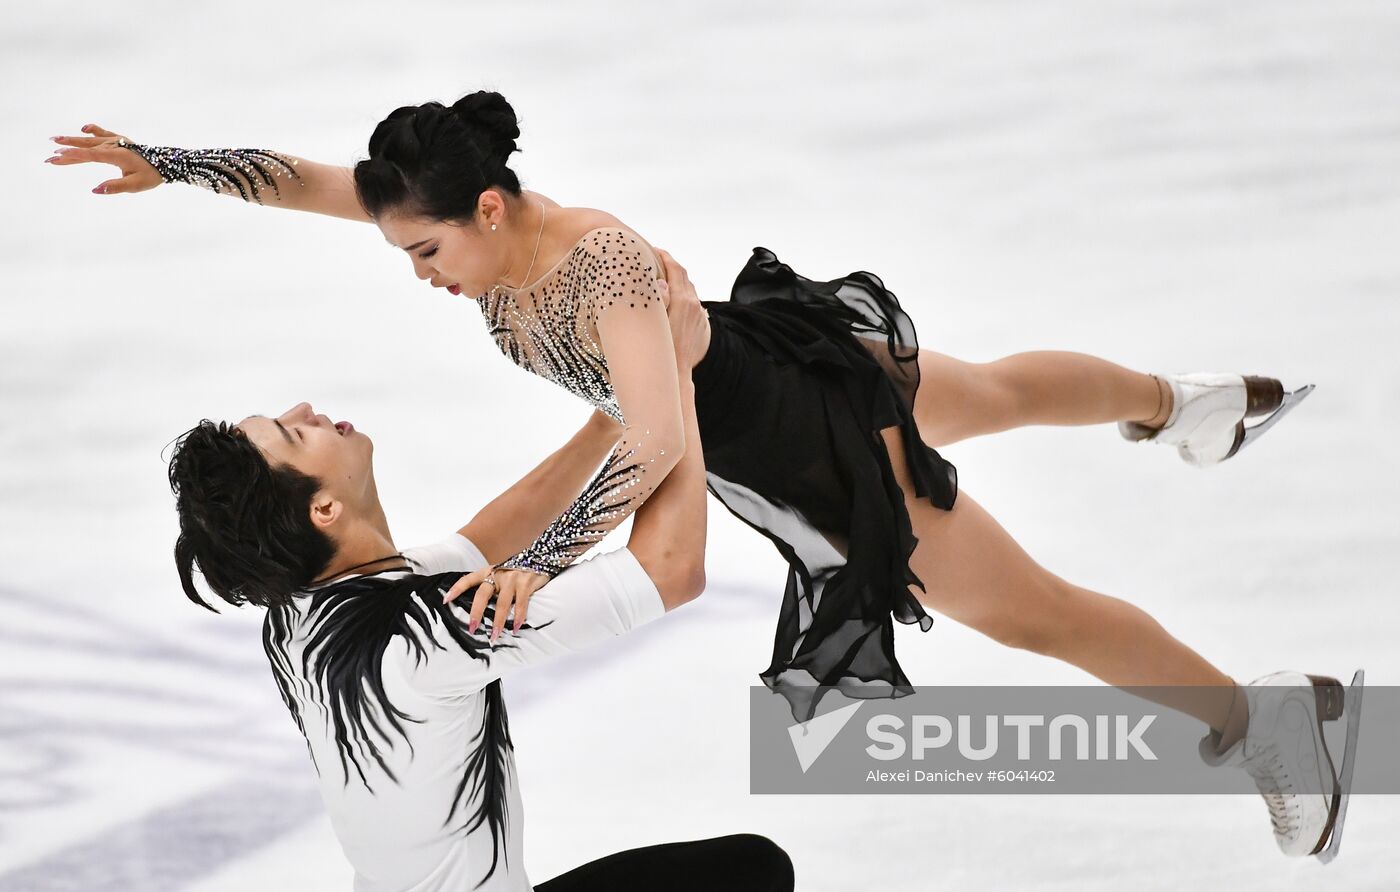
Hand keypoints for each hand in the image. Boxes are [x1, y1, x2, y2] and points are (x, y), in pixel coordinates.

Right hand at [46, 124, 162, 194]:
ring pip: (90, 140)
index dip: (73, 156)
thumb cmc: (151, 175)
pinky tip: (83, 129)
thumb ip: (115, 187)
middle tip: (50, 156)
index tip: (57, 156)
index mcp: (116, 156)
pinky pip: (103, 133)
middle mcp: (114, 145)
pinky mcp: (119, 140)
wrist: (166, 163)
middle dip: (67, 151)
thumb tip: (95, 190)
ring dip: (73, 141)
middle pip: (85, 147)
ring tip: (55, 140)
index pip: (90, 156)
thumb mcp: (135, 185)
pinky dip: (92, 130)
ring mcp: (116, 141)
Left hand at [442, 564, 550, 641]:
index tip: (446, 600)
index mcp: (489, 571)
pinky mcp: (527, 583)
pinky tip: (516, 627)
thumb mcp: (501, 573)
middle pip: (483, 594)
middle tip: (472, 628)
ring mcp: (513, 578)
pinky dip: (519, 617)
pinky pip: (521, 603)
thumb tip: (479, 606)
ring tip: (495, 635)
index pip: (469, 579)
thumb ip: (492, 585)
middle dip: (476, 612)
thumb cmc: (518, 569)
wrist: (542, 557)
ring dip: (498, 621)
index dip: (457, 588)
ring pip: (502, 603)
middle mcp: (499, 573)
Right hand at [655, 248, 710, 368]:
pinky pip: (692, 300)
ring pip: (689, 288)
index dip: (664, 256)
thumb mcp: (656, 322)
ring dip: (676, 280)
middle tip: (654, 259)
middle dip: (670, 265)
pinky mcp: (701, 321)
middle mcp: (694, 304)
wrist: (677, 372)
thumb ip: (659, 298)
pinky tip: (671, 299)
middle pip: (683, 275)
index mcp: (682, 300)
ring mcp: (699, 313)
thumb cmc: (662, 349)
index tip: (653, 250)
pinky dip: (682, 293)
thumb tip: (659, 281)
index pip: (675, 269)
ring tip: (661, 278)